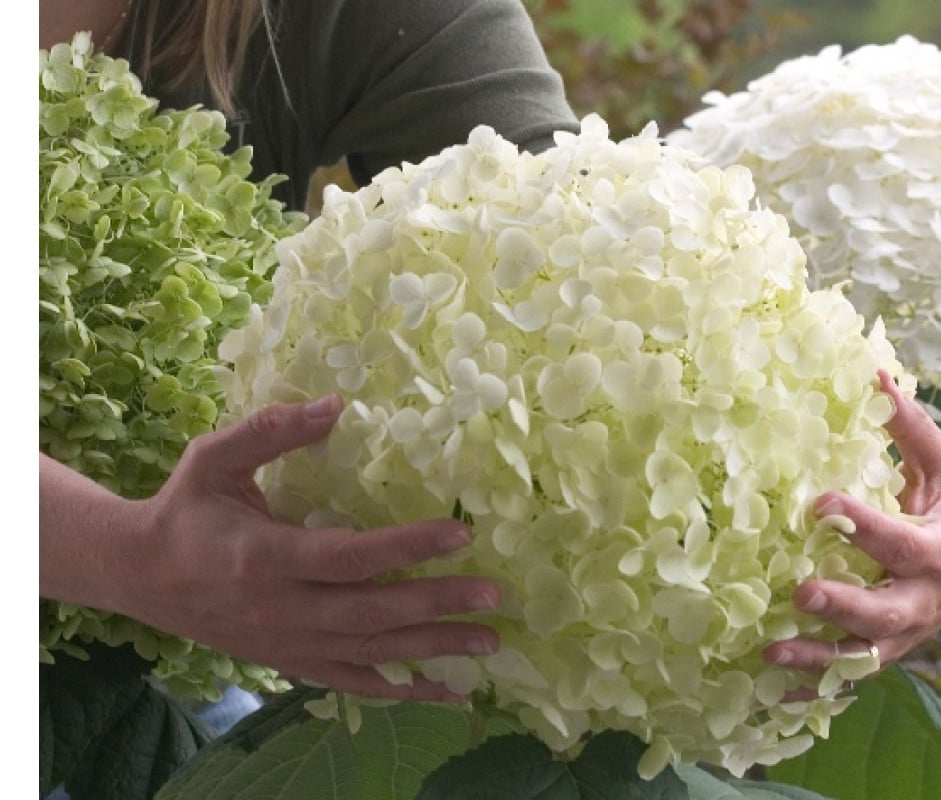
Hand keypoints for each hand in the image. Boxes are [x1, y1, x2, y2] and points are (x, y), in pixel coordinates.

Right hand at [106, 396, 500, 700]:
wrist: (139, 575)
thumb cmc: (185, 510)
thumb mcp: (215, 459)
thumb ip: (273, 430)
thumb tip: (336, 404)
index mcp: (265, 557)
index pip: (348, 556)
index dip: (407, 547)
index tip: (460, 534)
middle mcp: (281, 609)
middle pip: (372, 611)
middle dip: (437, 604)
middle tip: (494, 595)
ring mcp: (288, 643)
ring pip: (371, 653)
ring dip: (433, 649)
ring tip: (489, 643)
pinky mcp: (291, 662)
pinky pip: (353, 682)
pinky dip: (401, 691)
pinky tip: (445, 691)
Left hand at [763, 369, 940, 685]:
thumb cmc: (936, 515)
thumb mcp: (938, 473)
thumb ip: (911, 429)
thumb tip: (875, 371)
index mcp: (938, 554)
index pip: (902, 542)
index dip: (865, 525)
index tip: (820, 503)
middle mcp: (922, 605)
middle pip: (887, 614)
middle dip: (845, 606)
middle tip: (800, 593)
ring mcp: (899, 641)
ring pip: (861, 659)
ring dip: (816, 659)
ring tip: (770, 653)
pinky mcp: (875, 661)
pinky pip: (843, 684)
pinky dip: (810, 692)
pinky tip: (769, 693)